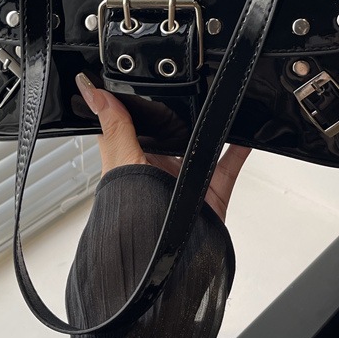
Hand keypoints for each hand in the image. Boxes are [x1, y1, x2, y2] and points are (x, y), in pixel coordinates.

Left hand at [75, 73, 249, 221]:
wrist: (166, 259)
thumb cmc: (133, 218)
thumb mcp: (122, 163)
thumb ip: (114, 127)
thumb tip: (92, 92)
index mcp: (132, 160)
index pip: (131, 124)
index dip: (136, 103)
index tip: (141, 77)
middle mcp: (159, 168)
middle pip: (172, 131)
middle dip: (181, 114)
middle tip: (189, 87)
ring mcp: (186, 179)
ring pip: (202, 144)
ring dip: (209, 127)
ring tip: (216, 102)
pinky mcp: (212, 190)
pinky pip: (229, 164)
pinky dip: (239, 149)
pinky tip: (246, 133)